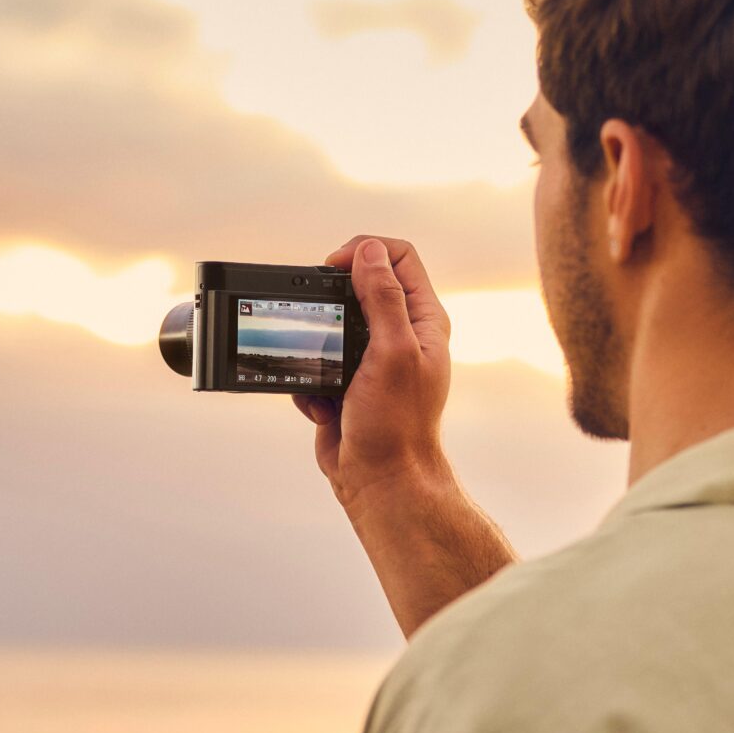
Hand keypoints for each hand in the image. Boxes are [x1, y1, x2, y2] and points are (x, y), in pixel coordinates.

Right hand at [293, 236, 453, 511]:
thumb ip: (382, 297)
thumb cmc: (396, 424)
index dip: (364, 252)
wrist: (380, 481)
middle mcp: (401, 335)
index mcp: (422, 320)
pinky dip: (310, 382)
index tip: (333, 268)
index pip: (398, 257)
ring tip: (324, 374)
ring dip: (316, 346)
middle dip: (330, 301)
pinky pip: (317, 363)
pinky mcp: (346, 384)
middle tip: (317, 318)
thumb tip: (369, 252)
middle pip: (360, 285)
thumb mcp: (391, 350)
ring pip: (331, 326)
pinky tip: (323, 405)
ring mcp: (372, 360)